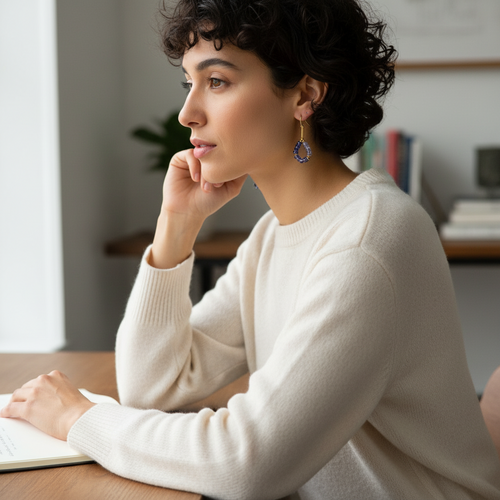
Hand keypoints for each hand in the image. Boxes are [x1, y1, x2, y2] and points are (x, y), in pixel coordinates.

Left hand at [0, 370, 94, 440]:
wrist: (80, 418)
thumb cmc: (79, 410)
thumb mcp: (71, 392)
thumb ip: (59, 391)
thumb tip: (50, 400)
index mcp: (56, 375)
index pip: (39, 381)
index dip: (35, 389)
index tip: (32, 394)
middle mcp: (44, 381)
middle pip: (26, 387)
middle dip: (24, 395)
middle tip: (22, 402)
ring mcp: (35, 394)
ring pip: (17, 396)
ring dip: (15, 402)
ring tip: (13, 408)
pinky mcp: (27, 408)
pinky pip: (11, 408)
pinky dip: (7, 411)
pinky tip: (5, 414)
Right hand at [148, 149, 246, 268]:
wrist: (187, 211)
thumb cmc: (208, 202)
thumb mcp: (231, 189)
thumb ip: (241, 174)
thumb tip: (250, 159)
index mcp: (218, 162)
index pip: (228, 153)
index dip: (230, 165)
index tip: (227, 182)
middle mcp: (206, 158)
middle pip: (217, 151)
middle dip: (218, 168)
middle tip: (217, 185)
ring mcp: (194, 157)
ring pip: (204, 153)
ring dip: (206, 171)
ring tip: (205, 187)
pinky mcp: (180, 158)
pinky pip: (191, 154)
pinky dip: (195, 166)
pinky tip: (195, 179)